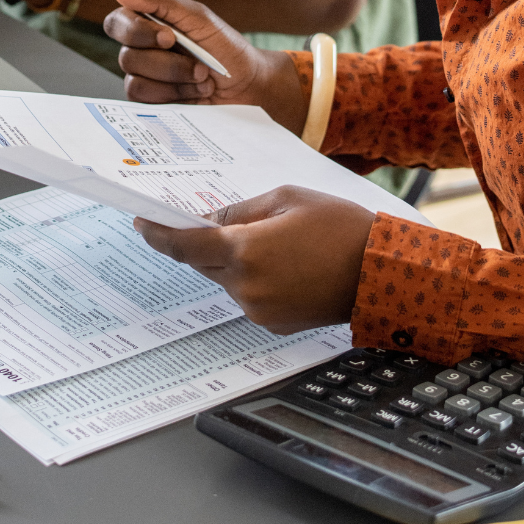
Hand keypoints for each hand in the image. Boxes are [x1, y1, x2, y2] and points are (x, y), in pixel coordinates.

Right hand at [103, 0, 308, 134]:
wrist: (247, 84)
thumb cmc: (224, 46)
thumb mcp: (198, 17)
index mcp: (148, 21)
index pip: (117, 21)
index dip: (136, 31)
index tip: (168, 36)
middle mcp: (140, 47)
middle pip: (127, 54)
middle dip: (167, 62)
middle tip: (198, 62)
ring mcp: (145, 75)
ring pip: (136, 78)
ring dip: (176, 78)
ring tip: (202, 76)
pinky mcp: (151, 99)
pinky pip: (145, 99)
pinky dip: (175, 93)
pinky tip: (194, 90)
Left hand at [135, 186, 373, 333]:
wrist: (381, 273)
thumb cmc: (338, 227)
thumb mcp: (285, 199)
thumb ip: (241, 210)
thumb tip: (211, 220)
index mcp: (244, 251)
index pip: (186, 246)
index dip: (160, 235)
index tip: (142, 224)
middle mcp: (245, 287)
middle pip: (204, 263)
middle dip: (204, 242)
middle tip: (214, 221)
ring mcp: (259, 310)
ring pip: (226, 279)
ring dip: (233, 260)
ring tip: (271, 239)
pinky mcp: (274, 323)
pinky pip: (247, 295)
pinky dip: (252, 277)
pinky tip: (282, 262)